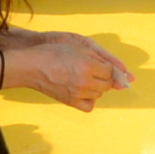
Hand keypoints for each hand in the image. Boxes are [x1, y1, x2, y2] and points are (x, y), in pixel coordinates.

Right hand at [6, 34, 131, 110]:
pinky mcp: (70, 102)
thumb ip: (100, 58)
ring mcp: (77, 94)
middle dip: (104, 77)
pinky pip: (89, 105)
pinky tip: (83, 90)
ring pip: (99, 94)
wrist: (32, 67)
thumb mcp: (78, 47)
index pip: (110, 71)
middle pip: (107, 84)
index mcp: (87, 66)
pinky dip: (90, 99)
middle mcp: (84, 82)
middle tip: (92, 70)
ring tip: (84, 77)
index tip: (98, 64)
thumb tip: (122, 73)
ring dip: (97, 86)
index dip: (106, 67)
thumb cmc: (53, 52)